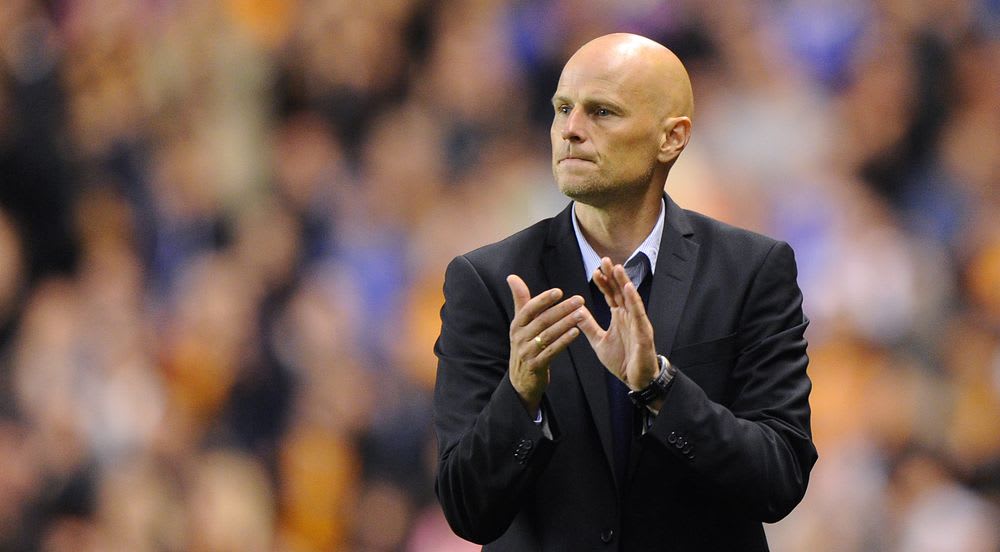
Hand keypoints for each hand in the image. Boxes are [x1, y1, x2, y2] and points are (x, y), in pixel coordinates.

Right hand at [507, 274, 585, 416]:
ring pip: (548, 335)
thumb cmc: (525, 345)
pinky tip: (576, 332)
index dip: (543, 300)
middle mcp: (520, 337)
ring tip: (582, 314)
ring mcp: (527, 352)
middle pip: (542, 321)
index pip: (528, 309)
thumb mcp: (520, 324)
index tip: (559, 291)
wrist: (521, 380)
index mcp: (517, 325)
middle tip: (579, 300)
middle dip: (561, 309)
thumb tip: (512, 277)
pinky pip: (552, 351)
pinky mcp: (536, 365)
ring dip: (566, 323)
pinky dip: (564, 341)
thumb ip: (521, 300)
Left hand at [576, 258, 658, 390]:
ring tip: (618, 268)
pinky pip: (639, 313)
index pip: (611, 295)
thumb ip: (589, 326)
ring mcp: (638, 322)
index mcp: (619, 317)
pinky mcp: (644, 332)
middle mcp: (629, 316)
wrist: (637, 380)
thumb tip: (576, 311)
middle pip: (621, 292)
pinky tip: (628, 288)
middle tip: (605, 259)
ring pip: (630, 298)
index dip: (604, 283)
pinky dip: (634, 300)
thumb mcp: (599, 341)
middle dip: (614, 276)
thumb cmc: (622, 360)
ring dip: (624, 283)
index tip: (595, 270)